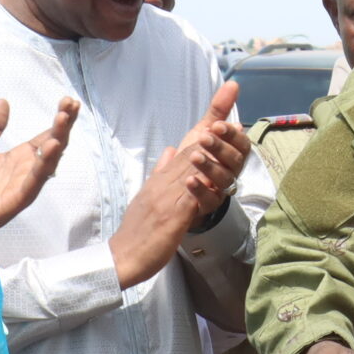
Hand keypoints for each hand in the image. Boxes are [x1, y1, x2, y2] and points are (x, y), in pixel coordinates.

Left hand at [0, 97, 79, 267]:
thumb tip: (3, 101)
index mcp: (21, 157)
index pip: (47, 135)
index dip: (59, 120)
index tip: (68, 101)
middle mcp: (28, 170)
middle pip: (53, 145)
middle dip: (63, 125)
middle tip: (70, 104)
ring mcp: (25, 185)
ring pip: (48, 162)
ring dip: (57, 141)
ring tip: (62, 120)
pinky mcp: (17, 199)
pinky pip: (34, 181)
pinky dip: (43, 165)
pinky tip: (50, 149)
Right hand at [110, 81, 250, 288]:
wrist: (123, 256)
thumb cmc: (139, 229)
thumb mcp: (149, 195)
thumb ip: (161, 173)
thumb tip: (170, 150)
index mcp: (163, 178)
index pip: (187, 145)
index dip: (206, 123)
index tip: (225, 101)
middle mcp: (165, 182)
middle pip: (192, 148)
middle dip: (211, 124)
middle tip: (230, 98)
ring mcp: (166, 197)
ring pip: (191, 168)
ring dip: (208, 148)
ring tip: (224, 127)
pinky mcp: (170, 217)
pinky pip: (188, 199)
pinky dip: (199, 186)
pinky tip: (210, 175)